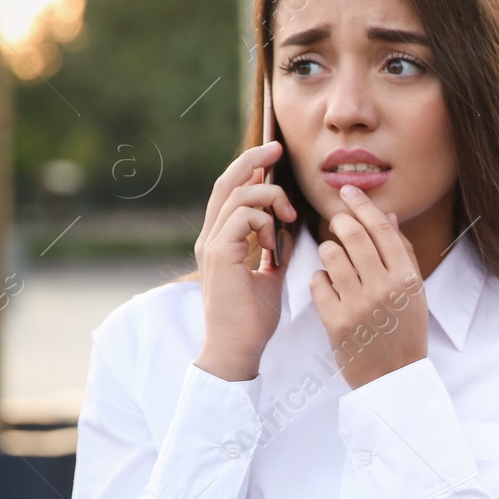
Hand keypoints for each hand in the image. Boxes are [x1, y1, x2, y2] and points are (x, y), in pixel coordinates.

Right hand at [192, 140, 293, 381]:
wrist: (237, 349)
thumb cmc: (253, 318)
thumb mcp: (269, 275)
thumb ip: (273, 249)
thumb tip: (287, 228)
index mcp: (221, 240)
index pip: (232, 192)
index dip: (250, 168)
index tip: (274, 156)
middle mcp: (211, 237)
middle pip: (227, 183)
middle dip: (253, 160)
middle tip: (278, 149)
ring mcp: (211, 245)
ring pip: (237, 196)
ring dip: (268, 198)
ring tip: (286, 216)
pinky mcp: (219, 255)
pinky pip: (242, 218)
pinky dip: (264, 222)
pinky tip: (274, 244)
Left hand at [310, 184, 427, 388]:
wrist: (393, 377)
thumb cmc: (405, 331)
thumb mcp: (413, 292)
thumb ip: (401, 253)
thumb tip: (388, 216)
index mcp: (407, 279)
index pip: (382, 230)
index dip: (362, 205)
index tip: (348, 192)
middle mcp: (384, 289)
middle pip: (353, 236)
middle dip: (340, 221)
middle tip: (336, 220)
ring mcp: (358, 305)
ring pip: (330, 255)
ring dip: (328, 250)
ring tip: (334, 258)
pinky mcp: (335, 321)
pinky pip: (318, 283)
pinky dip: (320, 279)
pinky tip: (329, 286)